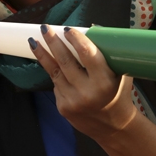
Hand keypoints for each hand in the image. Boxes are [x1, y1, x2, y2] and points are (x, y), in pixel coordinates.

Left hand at [30, 25, 138, 141]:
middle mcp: (87, 92)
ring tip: (34, 42)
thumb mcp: (121, 74)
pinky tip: (49, 62)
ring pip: (54, 72)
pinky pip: (56, 85)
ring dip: (43, 55)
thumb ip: (107, 54)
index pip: (87, 54)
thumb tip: (89, 29)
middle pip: (65, 61)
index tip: (67, 29)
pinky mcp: (63, 107)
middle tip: (45, 28)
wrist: (114, 127)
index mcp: (104, 82)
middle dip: (53, 42)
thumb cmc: (119, 94)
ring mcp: (73, 101)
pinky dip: (54, 73)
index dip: (75, 40)